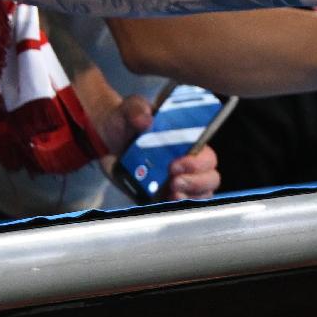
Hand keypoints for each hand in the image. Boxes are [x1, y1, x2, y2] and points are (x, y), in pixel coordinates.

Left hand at [95, 92, 220, 199]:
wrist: (106, 139)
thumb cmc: (126, 121)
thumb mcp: (130, 109)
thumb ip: (138, 110)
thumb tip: (145, 120)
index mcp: (188, 143)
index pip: (207, 157)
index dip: (198, 163)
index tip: (176, 165)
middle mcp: (188, 163)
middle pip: (210, 177)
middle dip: (196, 182)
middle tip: (173, 180)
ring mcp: (177, 181)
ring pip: (200, 194)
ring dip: (190, 196)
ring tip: (171, 193)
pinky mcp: (161, 196)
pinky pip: (178, 206)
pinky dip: (175, 207)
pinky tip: (164, 201)